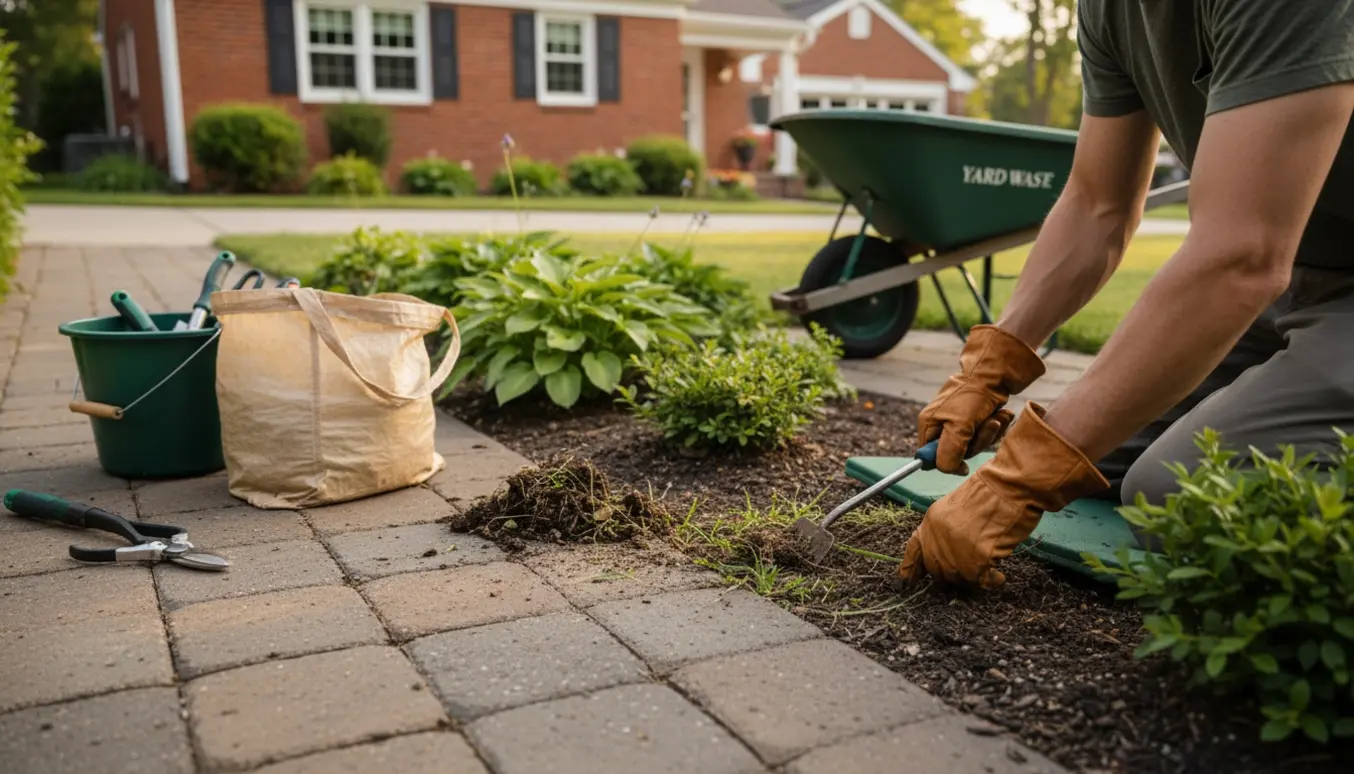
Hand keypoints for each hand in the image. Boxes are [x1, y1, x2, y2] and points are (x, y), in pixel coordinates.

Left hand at [896, 402, 1108, 589]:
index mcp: (931, 520)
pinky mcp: (975, 561)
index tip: (906, 579)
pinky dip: (991, 581)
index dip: (910, 566)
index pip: (914, 548)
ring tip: (986, 566)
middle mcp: (938, 537)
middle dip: (949, 573)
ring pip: (957, 578)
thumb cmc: (992, 492)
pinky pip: (980, 582)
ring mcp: (955, 551)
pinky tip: (998, 576)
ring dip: (971, 577)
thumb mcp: (958, 506)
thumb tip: (946, 551)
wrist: (1009, 487)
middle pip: (936, 569)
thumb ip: (946, 528)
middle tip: (968, 569)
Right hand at [917, 325, 1045, 473]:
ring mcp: (958, 422)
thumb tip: (946, 469)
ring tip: (996, 417)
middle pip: (955, 452)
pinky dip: (995, 427)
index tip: (964, 464)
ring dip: (989, 433)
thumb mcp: (958, 427)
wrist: (994, 374)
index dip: (947, 463)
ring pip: (973, 444)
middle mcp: (941, 424)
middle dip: (976, 442)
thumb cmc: (973, 397)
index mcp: (928, 424)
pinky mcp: (975, 418)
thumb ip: (947, 453)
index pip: (929, 457)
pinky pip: (985, 435)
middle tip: (988, 426)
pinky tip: (1000, 414)